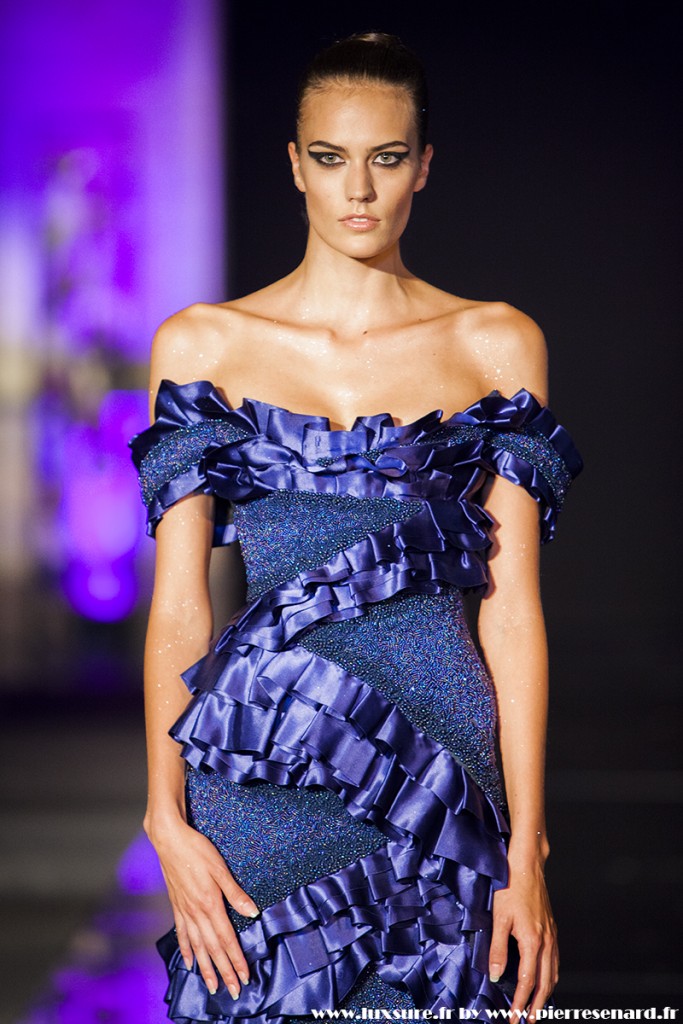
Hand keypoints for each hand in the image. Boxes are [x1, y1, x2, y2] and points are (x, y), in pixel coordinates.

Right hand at [148, 816, 259, 996]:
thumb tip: (253, 912)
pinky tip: (189, 962)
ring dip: (206, 968)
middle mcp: (196, 912)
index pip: (227, 939)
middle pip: (213, 949)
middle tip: (233, 992)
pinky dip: (186, 949)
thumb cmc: (197, 849)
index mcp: (210, 904)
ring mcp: (184, 910)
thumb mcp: (220, 868)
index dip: (236, 960)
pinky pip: (181, 933)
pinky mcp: (176, 905)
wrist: (169, 839)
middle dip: (224, 972)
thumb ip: (235, 893)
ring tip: (212, 986)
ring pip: (197, 946)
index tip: (244, 977)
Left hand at [489, 860, 558, 1018]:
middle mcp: (546, 941)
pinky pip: (555, 960)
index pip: (527, 981)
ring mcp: (551, 935)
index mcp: (532, 940)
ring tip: (537, 1007)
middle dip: (537, 1005)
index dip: (520, 1001)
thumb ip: (497, 948)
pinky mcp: (552, 928)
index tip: (514, 1017)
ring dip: (546, 993)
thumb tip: (495, 973)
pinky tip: (546, 978)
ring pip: (553, 972)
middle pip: (545, 982)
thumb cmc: (510, 886)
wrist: (527, 865)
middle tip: (527, 1020)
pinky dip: (551, 976)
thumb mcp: (499, 917)